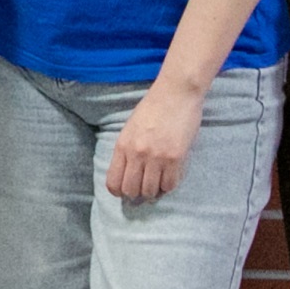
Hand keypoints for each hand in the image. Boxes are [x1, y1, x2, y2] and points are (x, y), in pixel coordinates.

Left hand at [104, 83, 200, 202]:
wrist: (176, 93)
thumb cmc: (153, 108)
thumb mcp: (130, 128)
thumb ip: (127, 150)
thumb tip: (127, 174)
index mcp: (122, 146)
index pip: (113, 182)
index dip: (118, 192)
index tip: (125, 191)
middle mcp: (137, 154)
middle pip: (131, 190)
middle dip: (136, 194)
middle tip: (144, 189)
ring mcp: (156, 157)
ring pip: (150, 191)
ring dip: (153, 191)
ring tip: (157, 184)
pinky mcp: (176, 158)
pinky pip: (170, 184)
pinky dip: (168, 186)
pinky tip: (169, 177)